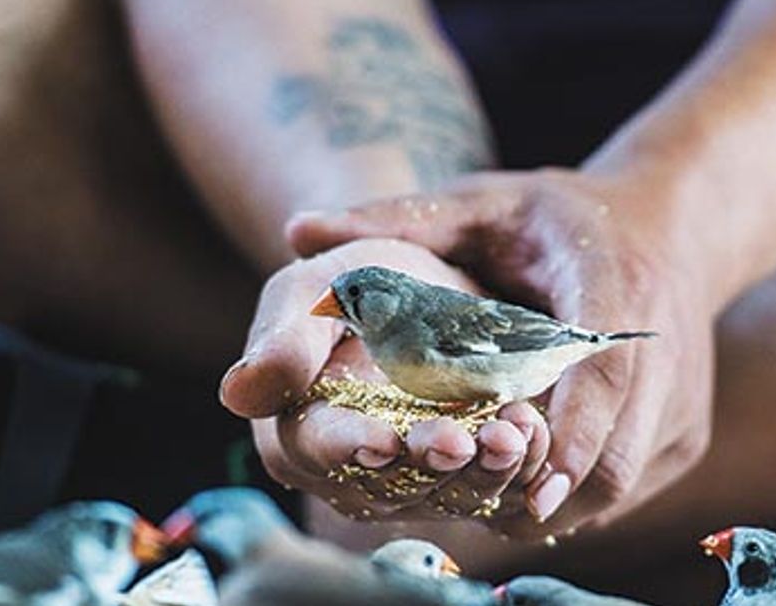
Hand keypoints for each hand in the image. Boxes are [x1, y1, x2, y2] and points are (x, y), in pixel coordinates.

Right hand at [220, 238, 549, 524]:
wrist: (416, 282)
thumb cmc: (346, 283)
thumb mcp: (308, 292)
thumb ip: (282, 339)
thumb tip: (238, 391)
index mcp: (300, 429)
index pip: (318, 450)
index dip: (350, 448)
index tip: (384, 440)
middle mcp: (356, 468)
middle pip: (393, 484)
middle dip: (432, 464)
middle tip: (467, 441)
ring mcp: (417, 479)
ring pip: (451, 493)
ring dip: (486, 470)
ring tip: (516, 433)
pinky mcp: (470, 476)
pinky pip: (497, 485)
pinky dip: (521, 465)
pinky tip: (537, 431)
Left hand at [286, 169, 715, 534]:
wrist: (671, 229)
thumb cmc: (559, 219)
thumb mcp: (486, 202)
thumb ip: (400, 217)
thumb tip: (296, 233)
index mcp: (616, 285)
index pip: (603, 379)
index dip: (568, 438)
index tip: (526, 491)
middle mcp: (666, 351)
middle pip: (616, 454)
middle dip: (544, 494)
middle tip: (468, 511)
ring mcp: (684, 401)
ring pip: (621, 484)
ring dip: (553, 505)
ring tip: (483, 504)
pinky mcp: (688, 435)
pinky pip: (629, 489)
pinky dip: (574, 499)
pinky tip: (521, 487)